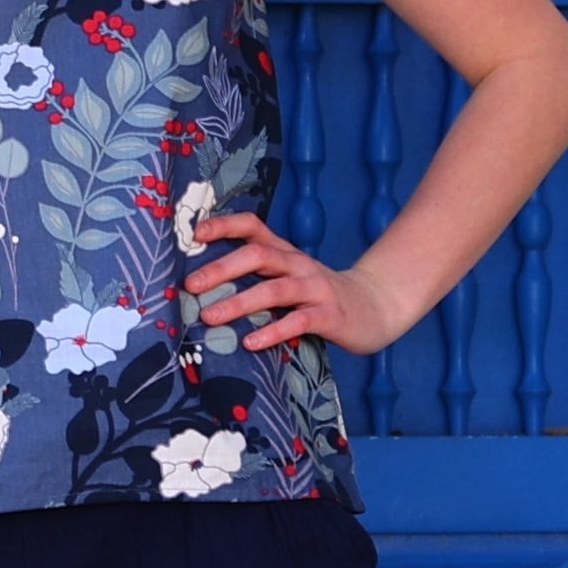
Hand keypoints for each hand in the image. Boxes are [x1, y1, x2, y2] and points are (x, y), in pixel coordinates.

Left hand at [183, 212, 408, 356]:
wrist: (376, 305)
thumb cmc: (319, 293)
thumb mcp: (289, 275)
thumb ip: (258, 275)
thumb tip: (205, 284)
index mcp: (285, 251)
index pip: (253, 227)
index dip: (224, 226)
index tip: (195, 233)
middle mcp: (298, 264)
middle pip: (258, 255)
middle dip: (221, 269)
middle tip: (191, 284)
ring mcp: (315, 288)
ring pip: (275, 290)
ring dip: (240, 303)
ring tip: (210, 317)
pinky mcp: (330, 315)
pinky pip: (299, 321)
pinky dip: (273, 331)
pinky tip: (251, 342)